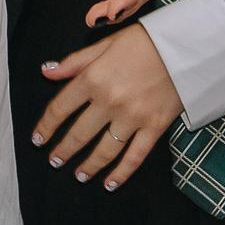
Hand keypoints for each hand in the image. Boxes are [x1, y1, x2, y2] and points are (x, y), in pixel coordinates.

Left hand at [31, 25, 184, 194]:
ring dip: (88, 166)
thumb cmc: (144, 41)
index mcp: (93, 78)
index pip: (60, 108)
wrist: (186, 46)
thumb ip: (75, 62)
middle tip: (55, 161)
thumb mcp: (105, 44)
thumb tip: (47, 71)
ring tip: (79, 175)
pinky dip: (121, 173)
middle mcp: (109, 101)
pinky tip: (110, 183)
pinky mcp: (154, 128)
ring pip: (104, 150)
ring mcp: (132, 117)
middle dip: (63, 150)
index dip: (46, 127)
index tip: (38, 139)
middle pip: (79, 133)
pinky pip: (134, 157)